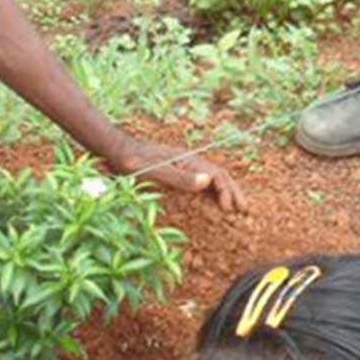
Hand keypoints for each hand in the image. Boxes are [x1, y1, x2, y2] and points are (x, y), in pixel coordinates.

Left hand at [106, 136, 246, 212]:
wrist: (116, 151)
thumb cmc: (132, 162)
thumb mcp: (153, 172)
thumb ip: (179, 177)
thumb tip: (206, 181)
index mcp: (187, 160)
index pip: (216, 175)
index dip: (225, 191)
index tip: (228, 208)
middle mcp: (188, 161)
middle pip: (218, 175)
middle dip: (232, 191)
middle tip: (243, 208)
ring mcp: (182, 165)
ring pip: (211, 177)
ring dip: (224, 190)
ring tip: (234, 205)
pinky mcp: (175, 171)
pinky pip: (199, 180)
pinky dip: (211, 190)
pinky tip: (212, 200)